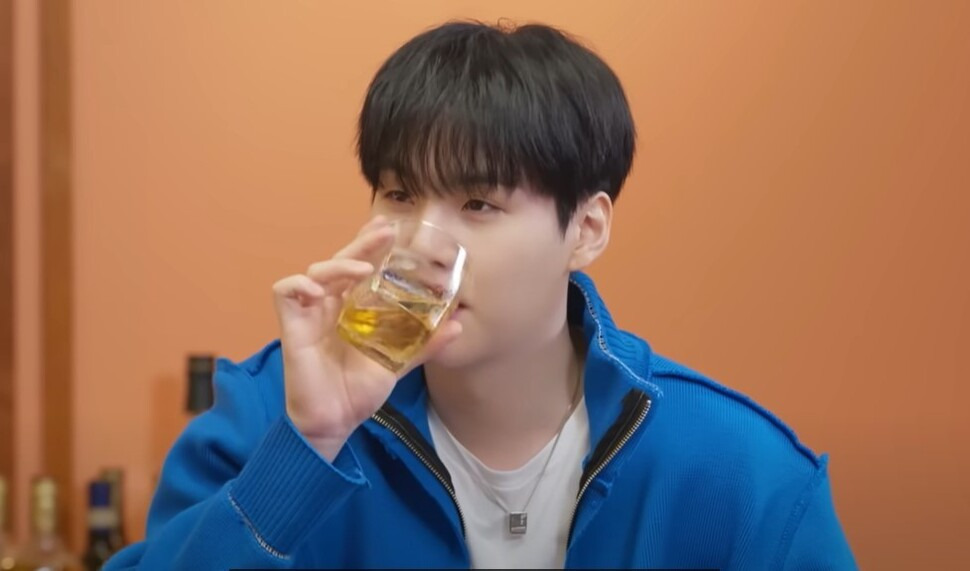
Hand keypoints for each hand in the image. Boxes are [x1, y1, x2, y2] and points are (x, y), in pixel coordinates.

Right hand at [271, 216, 461, 460]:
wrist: (335, 420)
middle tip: (385, 232)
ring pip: (317, 270)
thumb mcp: (398, 363)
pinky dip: (299, 285)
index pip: (361, 266)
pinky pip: (285, 291)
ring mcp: (310, 313)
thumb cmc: (359, 391)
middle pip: (342, 261)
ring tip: (361, 268)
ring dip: (338, 264)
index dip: (372, 244)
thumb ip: (424, 345)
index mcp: (353, 308)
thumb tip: (458, 326)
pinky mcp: (291, 325)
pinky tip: (318, 291)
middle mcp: (331, 304)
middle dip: (362, 243)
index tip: (391, 228)